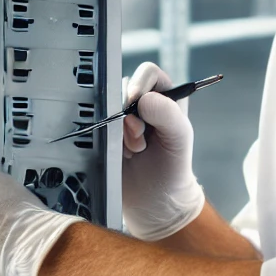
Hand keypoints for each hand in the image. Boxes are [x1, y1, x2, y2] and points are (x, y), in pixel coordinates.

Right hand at [121, 61, 203, 240]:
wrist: (153, 202)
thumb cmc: (173, 167)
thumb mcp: (179, 138)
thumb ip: (169, 115)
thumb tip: (145, 99)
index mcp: (165, 96)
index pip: (148, 73)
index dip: (141, 84)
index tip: (139, 105)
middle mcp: (142, 103)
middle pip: (122, 88)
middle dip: (128, 115)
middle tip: (140, 140)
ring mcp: (121, 118)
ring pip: (107, 107)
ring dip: (119, 130)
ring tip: (134, 150)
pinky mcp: (105, 133)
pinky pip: (95, 124)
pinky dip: (106, 140)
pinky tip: (121, 155)